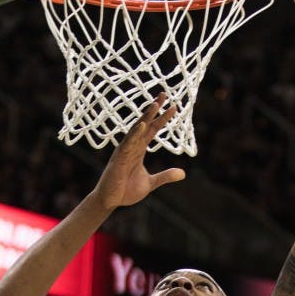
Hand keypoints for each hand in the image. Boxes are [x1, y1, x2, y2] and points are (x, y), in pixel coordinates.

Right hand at [91, 93, 185, 211]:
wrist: (111, 202)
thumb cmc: (126, 191)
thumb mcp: (151, 182)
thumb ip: (165, 176)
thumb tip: (183, 173)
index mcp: (139, 150)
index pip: (153, 130)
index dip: (162, 119)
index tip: (174, 107)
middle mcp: (132, 147)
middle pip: (145, 124)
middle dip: (154, 109)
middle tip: (164, 94)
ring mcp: (125, 151)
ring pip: (136, 130)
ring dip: (145, 117)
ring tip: (155, 104)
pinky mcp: (119, 158)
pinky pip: (127, 144)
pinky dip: (134, 134)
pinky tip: (142, 125)